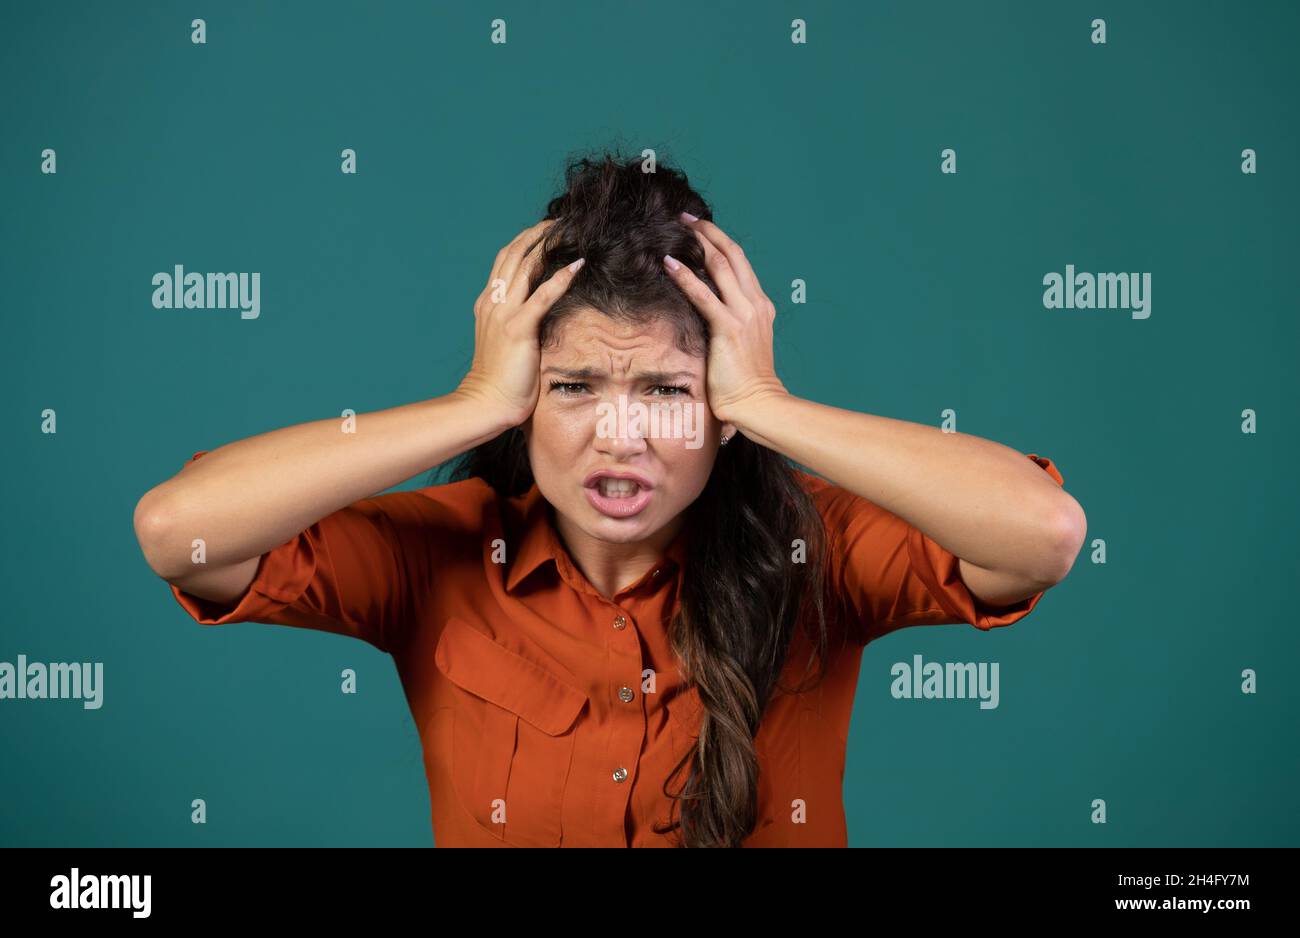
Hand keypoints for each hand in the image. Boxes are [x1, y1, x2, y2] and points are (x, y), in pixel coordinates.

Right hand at [456, 219, 584, 426]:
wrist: (485, 403)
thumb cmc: (499, 380)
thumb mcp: (505, 342)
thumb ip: (516, 322)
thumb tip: (539, 312)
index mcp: (488, 304)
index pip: (505, 261)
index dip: (525, 242)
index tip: (545, 231)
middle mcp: (493, 303)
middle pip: (513, 255)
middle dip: (536, 234)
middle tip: (559, 222)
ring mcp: (503, 314)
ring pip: (524, 266)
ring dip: (547, 245)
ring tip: (568, 231)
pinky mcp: (518, 329)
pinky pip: (542, 297)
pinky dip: (560, 279)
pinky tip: (578, 266)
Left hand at [661, 214, 787, 424]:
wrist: (759, 403)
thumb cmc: (747, 382)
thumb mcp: (743, 344)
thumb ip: (731, 324)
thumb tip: (708, 314)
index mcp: (761, 306)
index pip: (741, 263)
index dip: (720, 242)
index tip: (701, 229)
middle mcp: (755, 304)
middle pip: (733, 255)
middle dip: (709, 232)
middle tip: (687, 217)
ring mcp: (744, 314)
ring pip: (721, 266)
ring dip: (699, 243)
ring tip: (679, 228)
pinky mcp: (729, 328)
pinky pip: (704, 295)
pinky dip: (686, 277)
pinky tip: (669, 265)